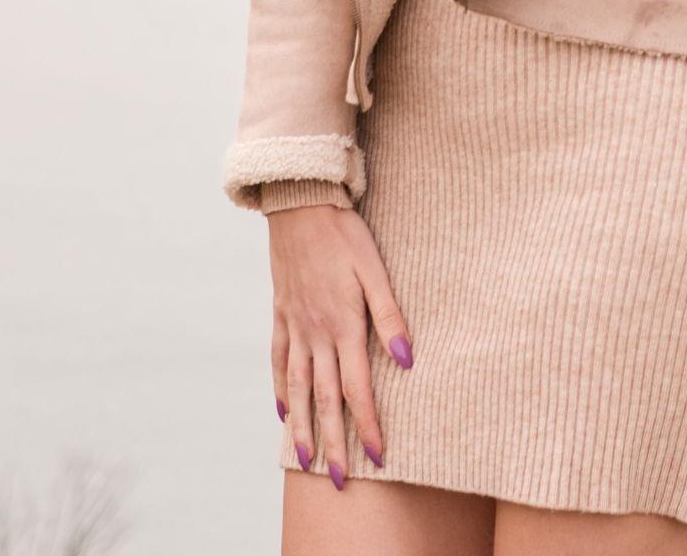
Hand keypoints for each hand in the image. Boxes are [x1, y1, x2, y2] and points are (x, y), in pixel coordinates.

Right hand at [268, 203, 412, 483]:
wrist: (300, 205)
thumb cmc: (345, 234)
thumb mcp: (375, 269)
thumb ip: (390, 316)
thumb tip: (407, 360)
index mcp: (343, 324)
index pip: (358, 388)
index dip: (369, 425)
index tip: (379, 457)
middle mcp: (316, 333)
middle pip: (326, 399)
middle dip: (334, 443)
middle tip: (339, 481)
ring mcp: (294, 326)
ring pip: (299, 389)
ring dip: (302, 428)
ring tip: (305, 461)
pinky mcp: (280, 315)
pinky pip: (279, 362)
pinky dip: (282, 389)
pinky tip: (284, 411)